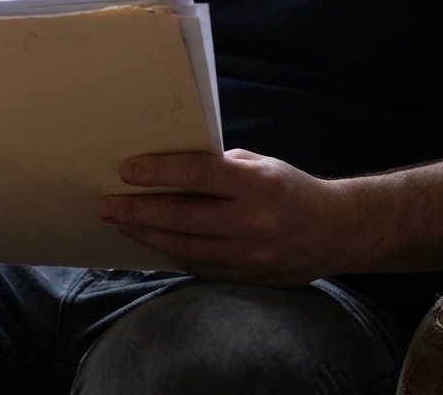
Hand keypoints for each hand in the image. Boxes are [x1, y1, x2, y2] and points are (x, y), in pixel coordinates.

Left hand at [97, 149, 355, 285]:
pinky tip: (150, 242)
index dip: (159, 171)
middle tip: (106, 206)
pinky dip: (170, 253)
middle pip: (184, 218)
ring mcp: (251, 256)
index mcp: (258, 185)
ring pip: (185, 248)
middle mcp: (255, 222)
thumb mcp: (260, 165)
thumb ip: (218, 166)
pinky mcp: (247, 278)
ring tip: (120, 223)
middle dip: (139, 211)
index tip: (126, 170)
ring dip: (147, 235)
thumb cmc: (289, 188)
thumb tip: (167, 166)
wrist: (335, 232)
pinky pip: (198, 266)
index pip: (199, 174)